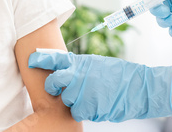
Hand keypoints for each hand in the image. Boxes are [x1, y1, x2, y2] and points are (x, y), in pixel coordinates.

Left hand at [28, 51, 171, 121]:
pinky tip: (97, 105)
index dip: (40, 59)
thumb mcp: (96, 64)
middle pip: (54, 82)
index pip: (54, 58)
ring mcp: (82, 92)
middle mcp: (78, 75)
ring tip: (92, 96)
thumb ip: (78, 67)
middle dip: (52, 87)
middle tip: (56, 90)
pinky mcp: (89, 107)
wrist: (140, 87)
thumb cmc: (118, 75)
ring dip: (75, 101)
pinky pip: (78, 113)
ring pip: (67, 101)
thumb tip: (63, 70)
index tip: (31, 60)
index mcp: (79, 62)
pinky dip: (86, 111)